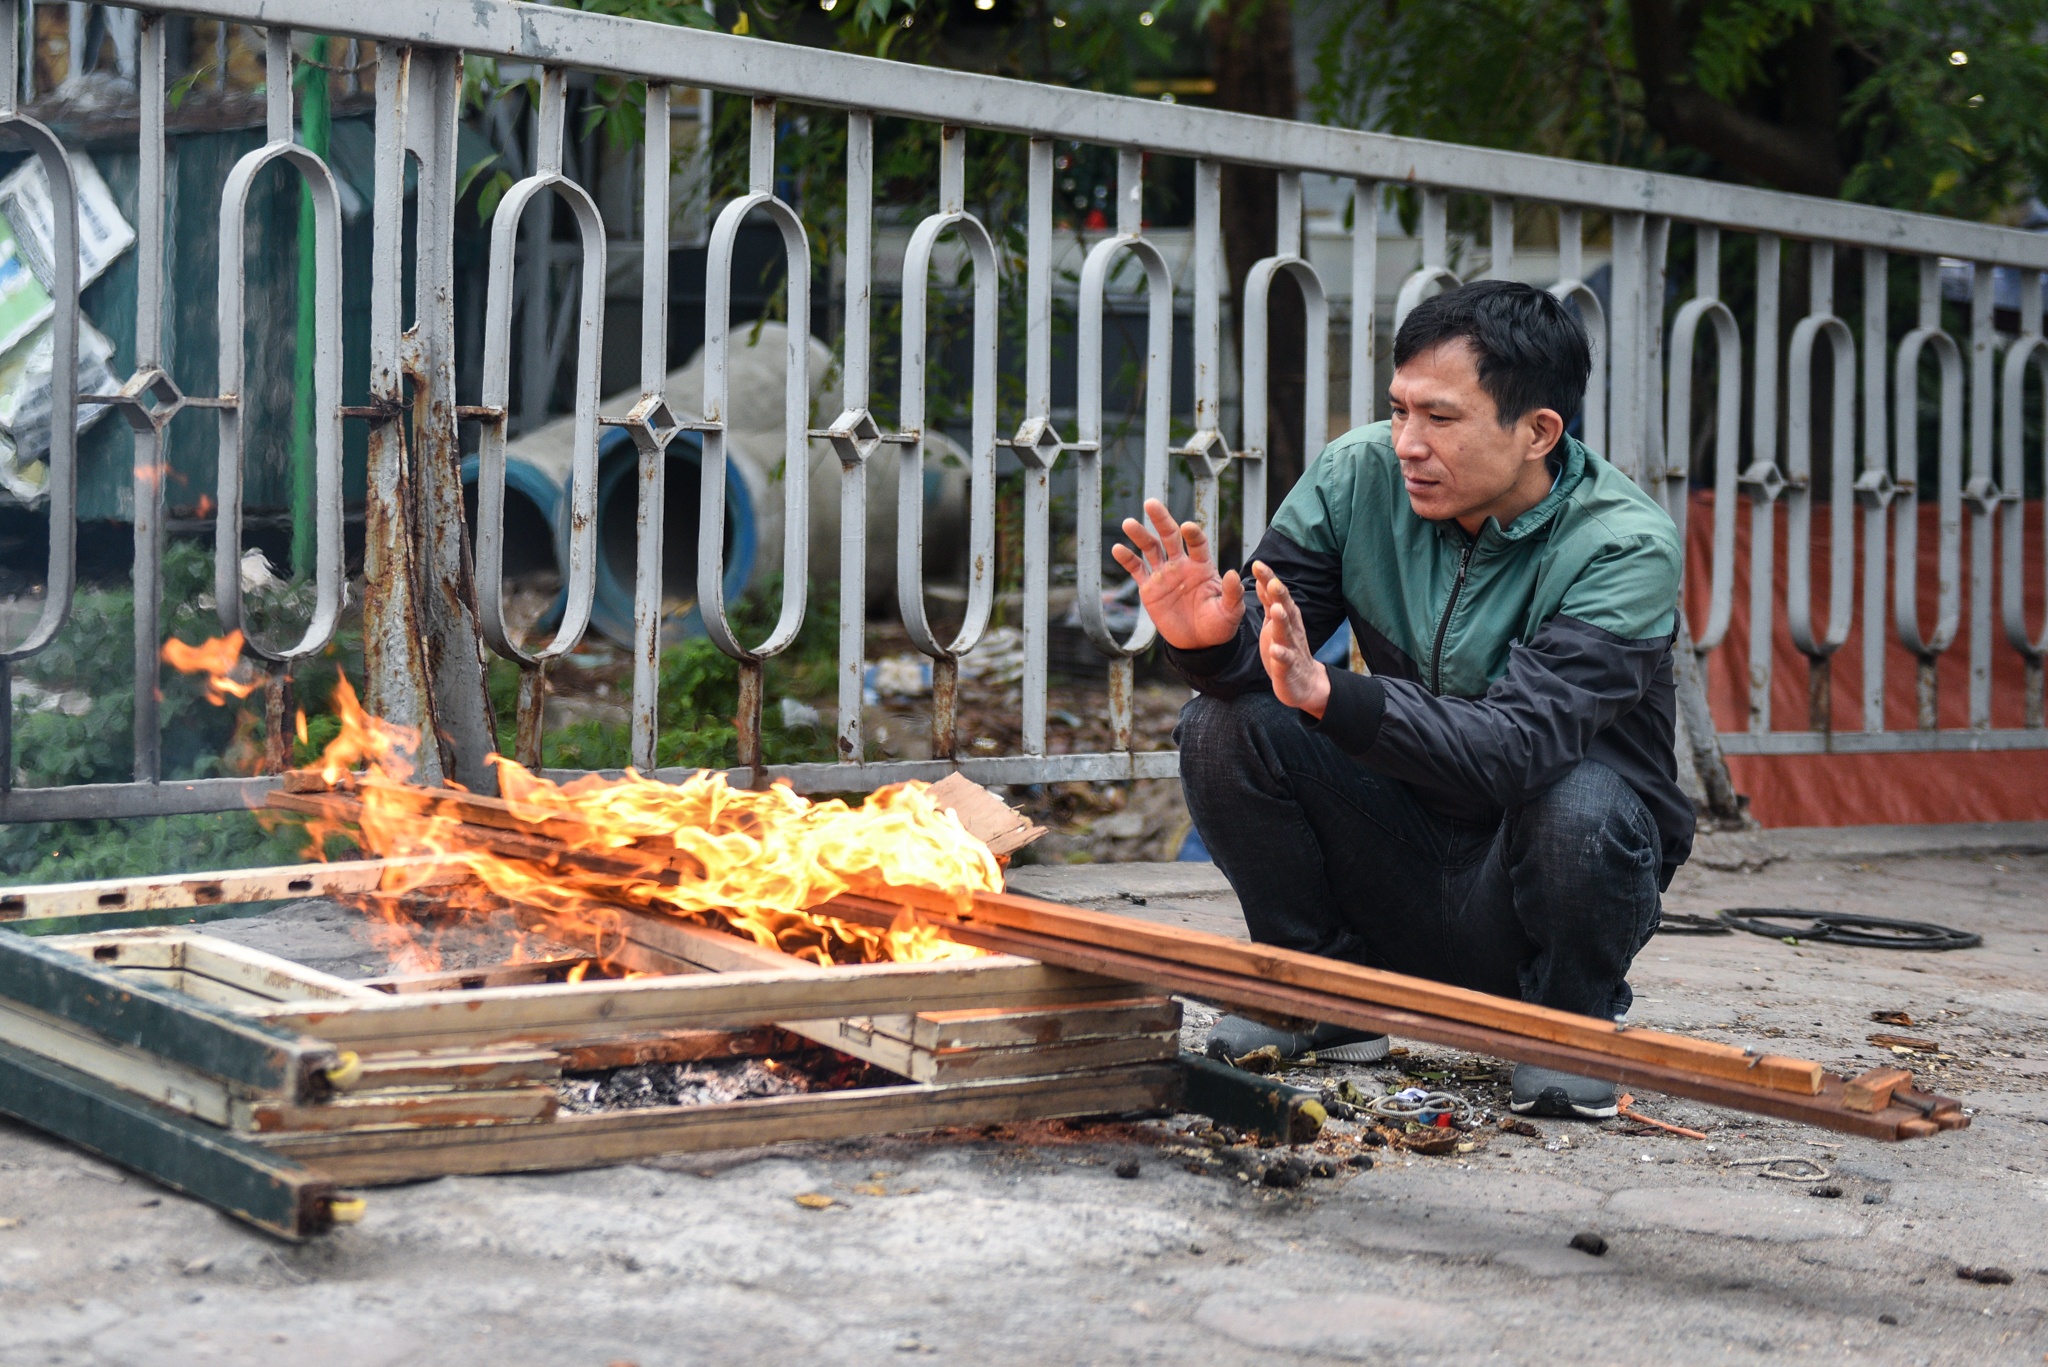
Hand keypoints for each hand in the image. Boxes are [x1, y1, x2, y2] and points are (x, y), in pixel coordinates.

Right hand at [1110, 498, 1243, 649]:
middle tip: (1151, 503)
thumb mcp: (1231, 612)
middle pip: (1170, 536)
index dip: (1192, 534)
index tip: (1186, 527)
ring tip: (1129, 523)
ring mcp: (1164, 574)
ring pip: (1150, 548)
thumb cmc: (1219, 624)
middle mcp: (1181, 564)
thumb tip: (1234, 573)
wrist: (1199, 642)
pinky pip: (1137, 569)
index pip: (1197, 543)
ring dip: (1140, 535)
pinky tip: (1117, 549)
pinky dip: (1127, 559)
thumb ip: (1232, 594)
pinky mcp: (1149, 588)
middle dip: (1161, 520)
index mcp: (1202, 566)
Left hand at [1252, 561, 1330, 718]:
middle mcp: (1291, 629)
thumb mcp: (1276, 623)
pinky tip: (1275, 650)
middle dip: (1280, 595)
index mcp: (1286, 617)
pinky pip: (1284, 661)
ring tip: (1276, 609)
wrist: (1304, 683)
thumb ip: (1270, 602)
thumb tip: (1265, 579)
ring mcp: (1290, 648)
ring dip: (1282, 621)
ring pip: (1286, 632)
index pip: (1277, 595)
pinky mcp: (1288, 668)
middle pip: (1286, 609)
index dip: (1269, 580)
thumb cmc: (1287, 649)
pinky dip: (1281, 655)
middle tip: (1273, 580)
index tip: (1258, 564)